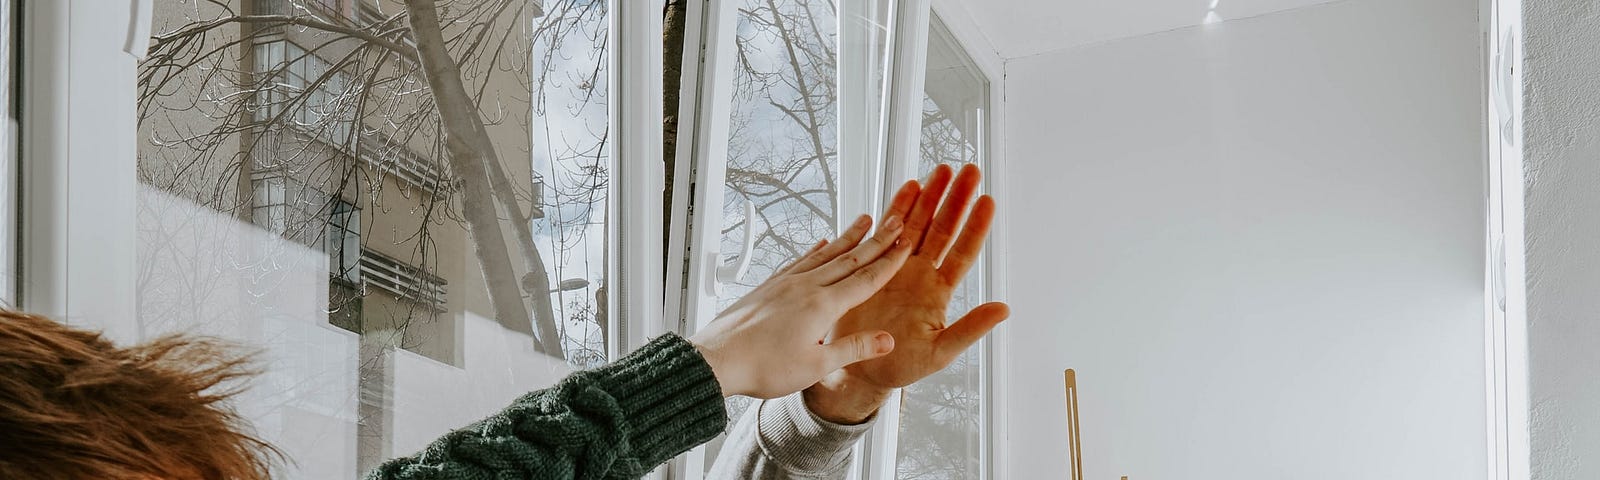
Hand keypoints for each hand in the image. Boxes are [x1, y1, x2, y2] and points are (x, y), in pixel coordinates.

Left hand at [690, 214, 913, 398]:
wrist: (717, 360)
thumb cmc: (762, 366)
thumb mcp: (816, 365)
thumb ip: (853, 348)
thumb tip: (887, 340)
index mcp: (821, 306)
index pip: (865, 279)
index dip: (889, 261)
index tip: (906, 244)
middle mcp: (805, 287)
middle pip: (849, 259)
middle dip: (876, 240)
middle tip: (895, 221)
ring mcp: (785, 283)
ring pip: (824, 254)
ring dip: (847, 237)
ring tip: (864, 221)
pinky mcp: (769, 286)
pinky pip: (799, 260)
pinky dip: (814, 250)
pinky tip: (820, 243)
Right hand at [804, 164, 1009, 423]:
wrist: (861, 368)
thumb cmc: (902, 365)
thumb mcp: (940, 352)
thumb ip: (970, 329)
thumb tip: (1004, 309)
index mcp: (939, 292)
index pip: (963, 252)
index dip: (975, 227)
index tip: (987, 201)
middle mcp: (921, 274)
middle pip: (943, 229)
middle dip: (956, 199)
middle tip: (970, 170)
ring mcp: (898, 267)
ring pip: (918, 224)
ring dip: (930, 197)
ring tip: (942, 170)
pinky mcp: (874, 266)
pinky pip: (887, 232)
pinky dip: (897, 209)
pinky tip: (908, 187)